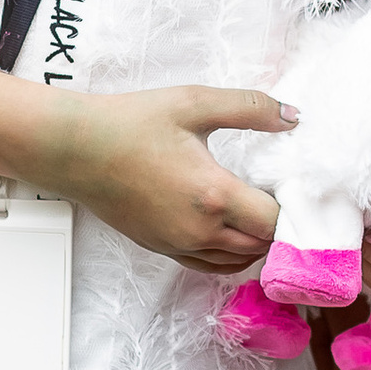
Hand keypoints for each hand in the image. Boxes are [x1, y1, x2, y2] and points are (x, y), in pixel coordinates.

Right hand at [35, 85, 291, 270]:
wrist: (76, 149)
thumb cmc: (132, 122)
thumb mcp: (195, 103)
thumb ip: (250, 108)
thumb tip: (294, 117)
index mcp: (213, 195)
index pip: (275, 221)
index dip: (292, 206)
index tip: (293, 185)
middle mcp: (199, 231)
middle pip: (262, 246)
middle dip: (278, 226)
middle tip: (280, 195)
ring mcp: (178, 245)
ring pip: (238, 261)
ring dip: (255, 241)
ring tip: (257, 209)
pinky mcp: (161, 249)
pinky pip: (209, 265)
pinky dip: (229, 253)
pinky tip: (230, 227)